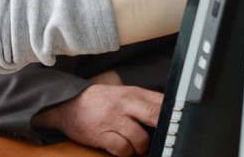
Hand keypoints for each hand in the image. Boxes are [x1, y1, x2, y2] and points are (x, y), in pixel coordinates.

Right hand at [32, 84, 162, 155]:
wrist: (67, 103)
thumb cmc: (98, 101)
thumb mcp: (123, 94)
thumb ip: (144, 102)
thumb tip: (168, 115)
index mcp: (133, 93)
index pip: (161, 101)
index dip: (174, 114)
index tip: (177, 125)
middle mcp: (124, 104)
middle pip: (155, 115)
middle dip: (163, 130)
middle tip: (163, 139)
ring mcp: (113, 119)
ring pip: (140, 139)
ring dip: (140, 148)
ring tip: (134, 145)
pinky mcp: (102, 134)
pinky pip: (123, 149)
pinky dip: (125, 153)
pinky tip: (120, 147)